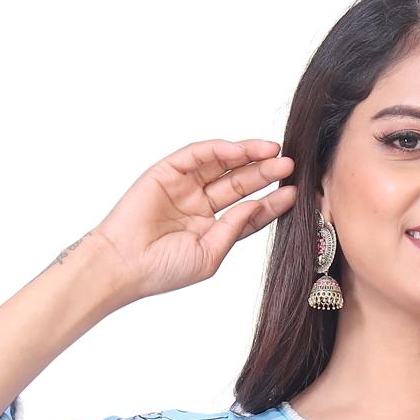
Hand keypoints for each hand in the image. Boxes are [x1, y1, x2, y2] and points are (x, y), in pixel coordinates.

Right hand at [90, 139, 295, 303]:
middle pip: (240, 184)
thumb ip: (234, 229)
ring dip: (248, 156)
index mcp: (212, 229)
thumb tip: (257, 205)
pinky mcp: (168, 171)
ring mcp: (185, 187)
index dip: (271, 202)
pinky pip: (197, 154)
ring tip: (273, 152)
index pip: (248, 211)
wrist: (125, 264)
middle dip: (264, 174)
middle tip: (289, 166)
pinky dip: (219, 150)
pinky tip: (240, 150)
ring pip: (222, 165)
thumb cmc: (164, 269)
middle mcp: (200, 205)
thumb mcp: (210, 255)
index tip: (294, 195)